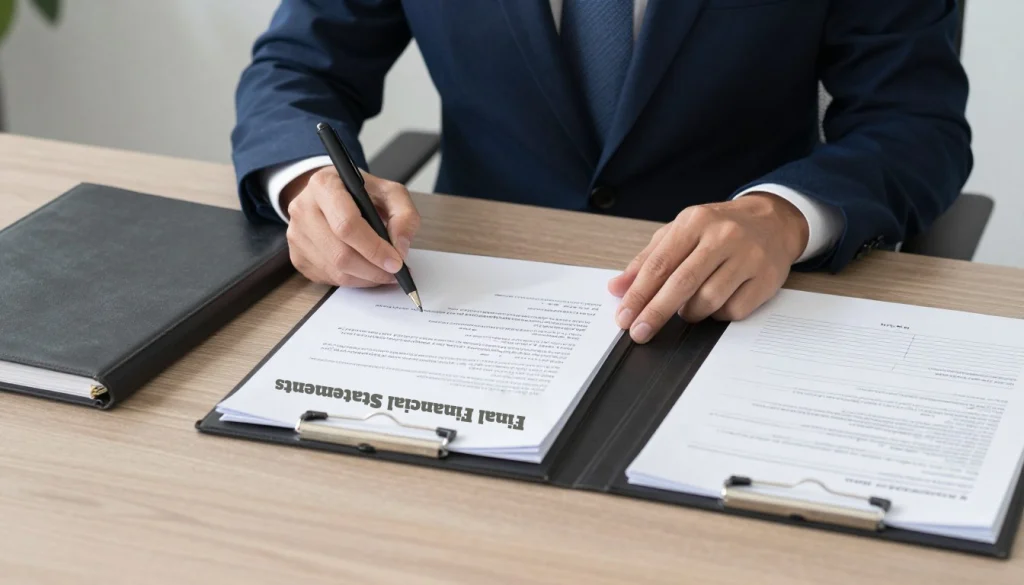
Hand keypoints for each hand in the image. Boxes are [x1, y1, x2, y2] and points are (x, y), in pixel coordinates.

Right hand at [281, 166, 419, 286]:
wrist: (329, 195)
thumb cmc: (360, 193)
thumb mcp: (389, 192)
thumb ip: (404, 215)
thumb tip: (400, 248)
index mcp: (324, 186)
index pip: (347, 224)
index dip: (374, 248)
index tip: (396, 261)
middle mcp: (303, 209)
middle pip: (340, 254)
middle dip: (373, 270)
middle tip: (395, 272)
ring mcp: (296, 235)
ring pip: (335, 271)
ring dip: (366, 278)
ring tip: (385, 272)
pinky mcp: (297, 256)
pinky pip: (329, 278)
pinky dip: (354, 280)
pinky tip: (366, 270)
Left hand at [608, 193, 808, 342]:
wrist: (773, 221)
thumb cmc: (719, 229)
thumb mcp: (680, 233)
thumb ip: (646, 260)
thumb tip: (617, 288)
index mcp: (695, 222)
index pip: (659, 264)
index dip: (638, 294)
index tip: (624, 317)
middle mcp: (723, 237)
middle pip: (682, 284)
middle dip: (656, 313)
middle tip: (639, 332)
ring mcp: (748, 257)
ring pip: (708, 301)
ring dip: (690, 313)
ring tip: (687, 308)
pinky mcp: (767, 279)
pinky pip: (733, 311)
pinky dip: (717, 315)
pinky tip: (715, 304)